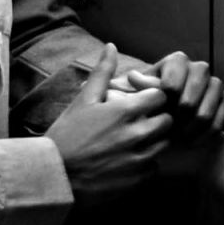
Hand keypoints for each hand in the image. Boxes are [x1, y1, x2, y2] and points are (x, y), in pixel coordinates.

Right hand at [46, 45, 170, 202]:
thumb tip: (111, 46)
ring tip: (132, 141)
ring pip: (164, 144)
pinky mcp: (138, 178)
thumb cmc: (67, 134)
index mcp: (126, 110)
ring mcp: (140, 157)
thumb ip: (102, 73)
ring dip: (153, 141)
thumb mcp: (83, 100)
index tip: (141, 102)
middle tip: (139, 122)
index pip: (161, 95)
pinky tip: (127, 160)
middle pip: (168, 120)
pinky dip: (145, 163)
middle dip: (157, 118)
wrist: (55, 175)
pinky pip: (155, 167)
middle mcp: (137, 133)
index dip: (153, 97)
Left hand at [120, 50, 223, 146]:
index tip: (160, 108)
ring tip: (183, 136)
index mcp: (175, 62)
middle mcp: (197, 68)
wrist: (166, 132)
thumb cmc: (148, 111)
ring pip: (215, 91)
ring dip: (199, 118)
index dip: (169, 89)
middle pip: (199, 77)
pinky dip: (210, 127)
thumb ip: (135, 90)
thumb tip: (134, 77)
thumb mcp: (135, 101)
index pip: (178, 66)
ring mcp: (213, 83)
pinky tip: (195, 141)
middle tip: (174, 122)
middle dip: (186, 104)